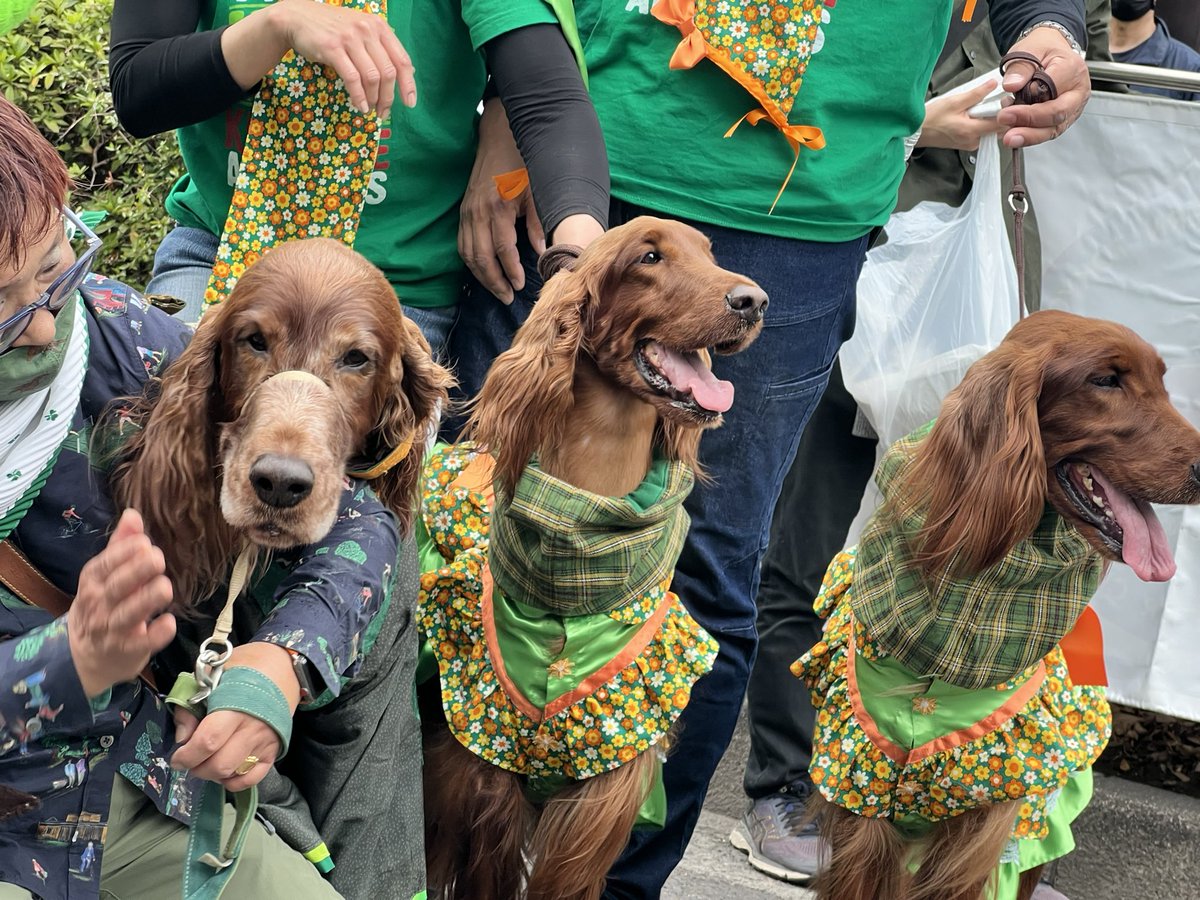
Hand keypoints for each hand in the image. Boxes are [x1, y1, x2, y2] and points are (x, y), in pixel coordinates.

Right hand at [68, 510, 174, 698]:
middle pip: (117, 587)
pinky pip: (144, 642)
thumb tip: (133, 514)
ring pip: (129, 614)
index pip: (104, 565)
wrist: (89, 657)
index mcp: (93, 582)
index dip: (124, 553)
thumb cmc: (104, 606)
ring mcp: (113, 629)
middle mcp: (99, 605)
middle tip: (158, 559)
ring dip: (147, 599)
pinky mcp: (130, 650)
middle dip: (137, 571)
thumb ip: (121, 545)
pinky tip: (168, 622)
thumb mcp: (105, 575)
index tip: (145, 543)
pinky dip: (157, 633)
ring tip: (164, 587)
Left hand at [170, 642, 299, 790]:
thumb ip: (190, 706)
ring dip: (212, 775)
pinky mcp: (274, 750)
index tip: (177, 756)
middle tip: (190, 760)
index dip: (187, 755)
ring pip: (233, 774)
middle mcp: (253, 728)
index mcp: (235, 707)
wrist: (283, 666)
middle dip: (197, 768)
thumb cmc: (244, 669)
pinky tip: (225, 771)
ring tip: (206, 762)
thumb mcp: (211, 677)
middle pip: (220, 764)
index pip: (208, 741)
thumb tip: (182, 737)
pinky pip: (252, 779)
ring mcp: (266, 741)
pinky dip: (234, 782)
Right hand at [223, 0, 415, 118]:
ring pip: (372, 77)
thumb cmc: (334, 29)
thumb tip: (408, 72)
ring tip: (370, 110)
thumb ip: (383, 48)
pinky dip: (358, 96)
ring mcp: (350, 38)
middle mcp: (367, 30)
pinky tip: (359, 106)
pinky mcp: (333, 48)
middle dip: (388, 98)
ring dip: (373, 99)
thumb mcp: (362, 31)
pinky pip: (352, 78)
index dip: (408, 85)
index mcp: (379, 27)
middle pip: (388, 72)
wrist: (298, 18)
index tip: (409, 103)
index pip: (402, 60)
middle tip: (384, 112)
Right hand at [458, 99, 545, 303]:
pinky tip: (483, 271)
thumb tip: (544, 253)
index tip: (520, 287)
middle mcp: (477, 212)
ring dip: (481, 276)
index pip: (501, 249)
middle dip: (494, 281)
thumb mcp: (537, 191)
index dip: (510, 271)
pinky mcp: (463, 211)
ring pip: (468, 253)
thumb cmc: (523, 162)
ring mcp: (467, 212)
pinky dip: (471, 261)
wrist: (499, 135)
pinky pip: (462, 243)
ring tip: (498, 290)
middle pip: (481, 257)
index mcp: (498, 207)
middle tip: (508, 298)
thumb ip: (539, 223)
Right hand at [917, 79, 1002, 150]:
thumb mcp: (954, 101)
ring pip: (990, 131)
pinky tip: (971, 116)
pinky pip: (981, 133)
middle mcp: (972, 141)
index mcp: (971, 131)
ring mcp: (969, 144)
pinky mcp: (966, 144)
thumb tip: (992, 84)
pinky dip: (980, 123)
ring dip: (989, 119)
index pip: (1001, 124)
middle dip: (999, 114)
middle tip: (990, 102)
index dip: (1006, 111)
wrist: (916, 132)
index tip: (1004, 100)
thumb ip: (976, 94)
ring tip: (977, 109)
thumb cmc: (930, 119)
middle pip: (998, 129)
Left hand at [996, 26, 1089, 147]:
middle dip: (1030, 123)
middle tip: (1007, 128)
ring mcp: (1074, 105)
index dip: (1030, 102)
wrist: (1051, 52)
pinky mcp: (1066, 117)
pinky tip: (1015, 135)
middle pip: (1058, 113)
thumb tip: (1011, 85)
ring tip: (1009, 138)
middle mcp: (1078, 90)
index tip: (1007, 110)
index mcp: (1072, 68)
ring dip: (1030, 135)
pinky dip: (1032, 135)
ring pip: (1055, 127)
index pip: (1052, 90)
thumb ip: (1020, 67)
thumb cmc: (1042, 50)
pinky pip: (1050, 130)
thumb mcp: (1028, 49)